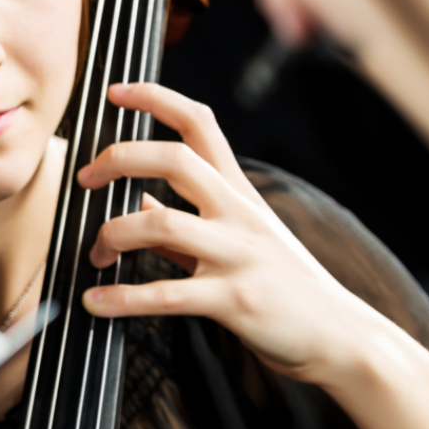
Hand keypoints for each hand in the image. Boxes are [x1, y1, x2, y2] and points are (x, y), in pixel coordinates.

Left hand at [76, 82, 384, 384]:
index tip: (116, 91)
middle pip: (174, 158)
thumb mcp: (243, 237)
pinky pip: (168, 294)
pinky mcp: (236, 300)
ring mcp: (238, 254)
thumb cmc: (287, 287)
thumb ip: (189, 217)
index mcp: (238, 193)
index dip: (155, 98)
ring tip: (95, 255)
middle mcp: (239, 213)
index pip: (199, 123)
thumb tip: (141, 197)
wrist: (342, 337)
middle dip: (119, 158)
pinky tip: (95, 302)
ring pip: (161, 222)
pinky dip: (123, 297)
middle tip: (86, 178)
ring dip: (113, 234)